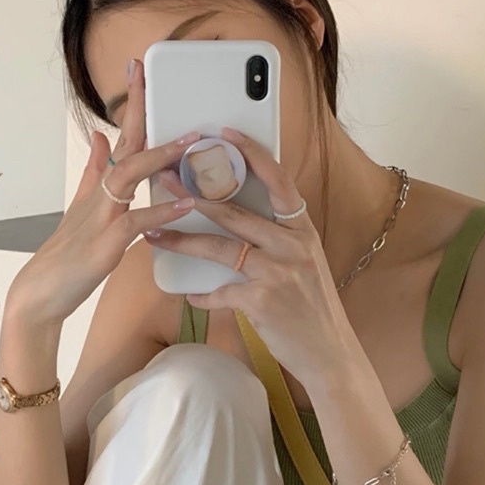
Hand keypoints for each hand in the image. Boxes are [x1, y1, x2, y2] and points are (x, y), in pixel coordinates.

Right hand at [7, 59, 198, 327]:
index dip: (130, 105)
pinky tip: (185, 204)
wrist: (41, 292)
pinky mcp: (104, 244)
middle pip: (121, 144)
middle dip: (137, 107)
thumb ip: (94, 175)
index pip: (119, 138)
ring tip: (188, 141)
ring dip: (158, 155)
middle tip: (147, 73)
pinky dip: (160, 211)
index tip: (138, 70)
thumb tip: (102, 140)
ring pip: (128, 175)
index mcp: (98, 187)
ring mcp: (99, 217)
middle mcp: (98, 194)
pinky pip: (135, 221)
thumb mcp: (81, 209)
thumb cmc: (67, 255)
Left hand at [146, 127, 355, 383]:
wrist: (329, 350)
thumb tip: (239, 220)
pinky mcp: (262, 301)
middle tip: (164, 180)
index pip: (278, 181)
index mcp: (303, 230)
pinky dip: (202, 296)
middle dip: (194, 195)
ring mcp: (278, 272)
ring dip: (183, 241)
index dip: (251, 154)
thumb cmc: (312, 305)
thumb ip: (279, 239)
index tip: (223, 133)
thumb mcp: (305, 262)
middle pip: (235, 212)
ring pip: (220, 248)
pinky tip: (190, 295)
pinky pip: (220, 292)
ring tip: (155, 233)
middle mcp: (292, 245)